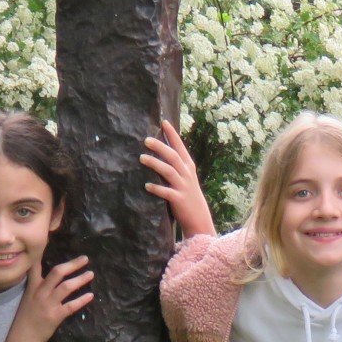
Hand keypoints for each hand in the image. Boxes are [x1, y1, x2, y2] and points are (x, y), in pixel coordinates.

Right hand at [11, 256, 93, 341]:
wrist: (23, 338)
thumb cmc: (26, 317)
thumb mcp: (28, 298)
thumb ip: (38, 286)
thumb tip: (50, 276)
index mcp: (33, 287)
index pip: (36, 266)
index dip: (43, 254)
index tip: (50, 241)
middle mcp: (40, 293)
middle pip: (57, 273)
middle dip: (72, 264)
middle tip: (85, 259)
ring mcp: (48, 304)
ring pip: (66, 287)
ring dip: (80, 279)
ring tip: (91, 274)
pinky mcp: (55, 316)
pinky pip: (71, 306)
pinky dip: (82, 300)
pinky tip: (90, 296)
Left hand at [141, 119, 215, 237]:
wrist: (199, 219)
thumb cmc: (188, 196)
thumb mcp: (186, 177)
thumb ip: (176, 165)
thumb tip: (160, 151)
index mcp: (188, 167)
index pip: (180, 147)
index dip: (172, 134)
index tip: (164, 122)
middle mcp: (186, 174)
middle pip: (173, 156)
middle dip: (160, 147)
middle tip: (146, 140)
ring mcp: (183, 187)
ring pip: (169, 171)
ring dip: (155, 164)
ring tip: (142, 158)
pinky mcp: (178, 200)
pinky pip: (166, 192)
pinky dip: (156, 188)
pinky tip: (147, 186)